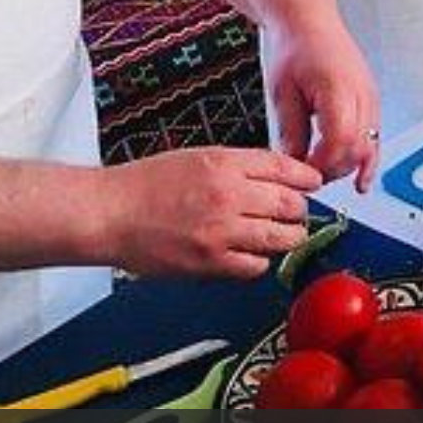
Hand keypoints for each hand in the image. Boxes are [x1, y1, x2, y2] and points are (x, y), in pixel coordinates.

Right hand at [99, 149, 321, 278]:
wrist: (109, 213)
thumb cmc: (146, 183)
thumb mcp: (199, 157)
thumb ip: (239, 165)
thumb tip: (276, 175)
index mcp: (225, 163)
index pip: (284, 168)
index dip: (306, 177)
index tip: (313, 183)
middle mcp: (228, 195)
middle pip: (290, 204)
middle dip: (300, 209)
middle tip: (298, 212)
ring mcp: (221, 231)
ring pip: (280, 238)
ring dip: (288, 237)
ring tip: (285, 235)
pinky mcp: (210, 262)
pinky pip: (255, 266)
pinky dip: (260, 261)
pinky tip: (252, 253)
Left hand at [263, 0, 380, 191]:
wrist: (307, 18)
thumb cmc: (294, 45)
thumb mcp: (282, 92)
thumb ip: (290, 132)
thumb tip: (294, 163)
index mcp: (338, 90)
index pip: (338, 143)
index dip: (321, 164)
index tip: (303, 173)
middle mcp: (361, 94)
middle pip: (357, 148)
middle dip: (333, 169)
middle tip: (309, 176)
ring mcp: (370, 96)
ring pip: (369, 144)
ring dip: (349, 165)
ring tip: (328, 176)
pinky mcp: (370, 98)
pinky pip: (374, 135)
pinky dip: (367, 157)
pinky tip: (361, 178)